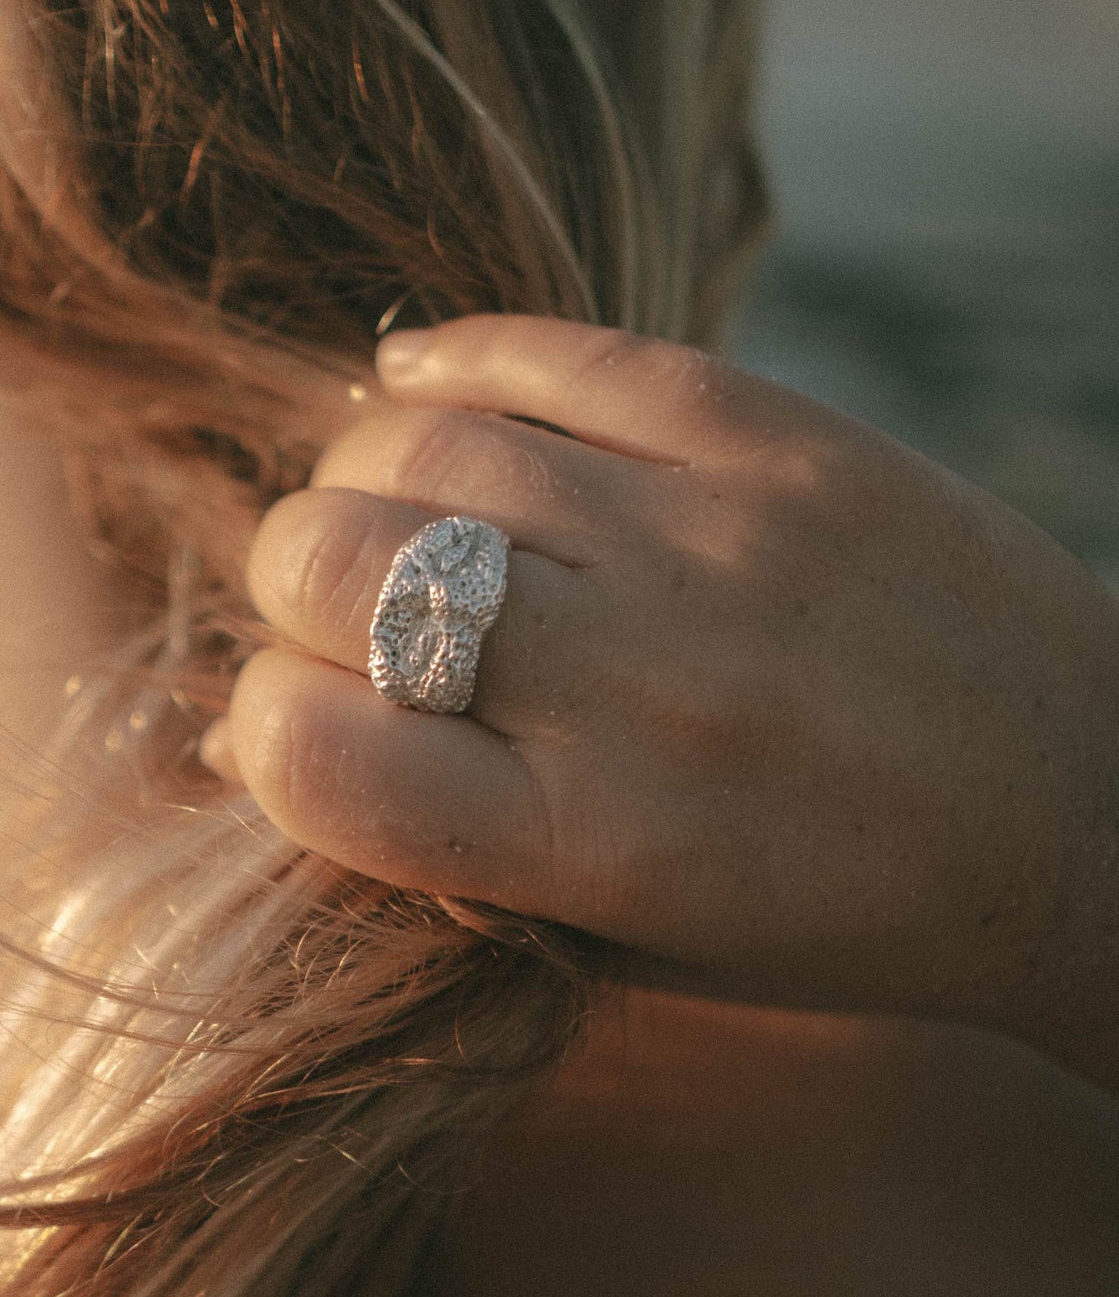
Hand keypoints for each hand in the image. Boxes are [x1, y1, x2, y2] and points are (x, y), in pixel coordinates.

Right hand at [206, 317, 1118, 1087]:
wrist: (1088, 811)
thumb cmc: (839, 915)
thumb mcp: (632, 947)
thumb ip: (450, 857)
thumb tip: (261, 736)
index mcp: (586, 846)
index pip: (307, 749)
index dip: (268, 732)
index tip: (311, 735)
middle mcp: (632, 684)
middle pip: (328, 565)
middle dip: (294, 592)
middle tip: (348, 620)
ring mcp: (705, 536)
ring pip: (415, 438)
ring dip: (366, 477)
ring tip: (402, 516)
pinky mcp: (770, 430)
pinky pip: (548, 349)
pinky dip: (454, 365)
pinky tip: (429, 395)